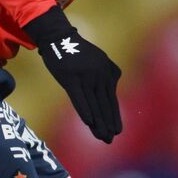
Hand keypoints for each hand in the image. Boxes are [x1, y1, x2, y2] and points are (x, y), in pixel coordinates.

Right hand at [26, 6, 122, 142]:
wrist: (59, 37)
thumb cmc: (78, 51)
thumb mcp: (100, 58)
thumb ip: (109, 72)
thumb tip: (114, 85)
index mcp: (108, 72)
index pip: (112, 99)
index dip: (114, 116)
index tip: (118, 131)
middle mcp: (100, 75)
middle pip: (104, 104)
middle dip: (108, 123)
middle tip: (110, 139)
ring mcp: (86, 76)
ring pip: (94, 103)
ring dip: (99, 122)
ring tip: (102, 137)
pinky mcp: (70, 77)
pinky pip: (78, 97)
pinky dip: (84, 110)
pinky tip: (89, 122)